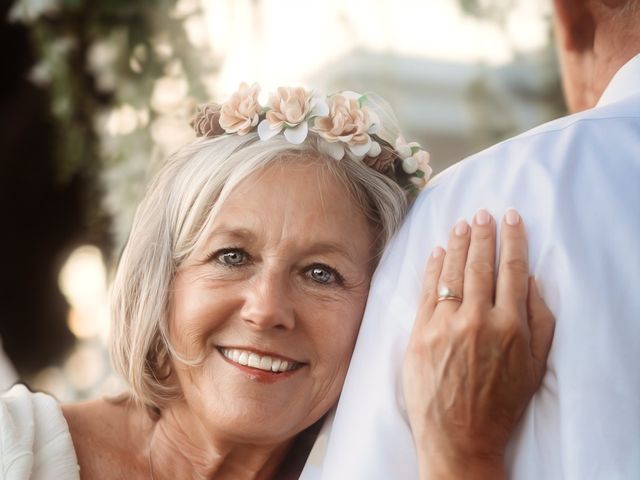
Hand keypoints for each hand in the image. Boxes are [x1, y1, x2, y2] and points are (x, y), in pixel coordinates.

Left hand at [402, 209, 554, 479]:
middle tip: (482, 213)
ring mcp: (445, 325)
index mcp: (510, 326)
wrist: (459, 436)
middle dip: (483, 234)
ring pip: (451, 273)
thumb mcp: (535, 366)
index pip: (511, 270)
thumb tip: (531, 280)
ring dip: (457, 245)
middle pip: (480, 265)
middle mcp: (477, 319)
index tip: (510, 218)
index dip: (512, 240)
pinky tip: (436, 252)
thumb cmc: (501, 403)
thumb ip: (539, 320)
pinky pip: (425, 292)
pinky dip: (431, 268)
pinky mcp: (419, 334)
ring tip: (461, 225)